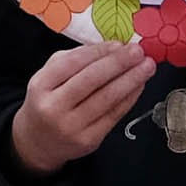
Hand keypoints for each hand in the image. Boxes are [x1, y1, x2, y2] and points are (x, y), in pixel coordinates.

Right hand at [8, 35, 151, 170]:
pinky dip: (129, 98)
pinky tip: (139, 85)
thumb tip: (112, 48)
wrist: (38, 142)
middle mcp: (54, 107)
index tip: (119, 43)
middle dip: (119, 63)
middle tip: (138, 51)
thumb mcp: (49, 76)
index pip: (73, 63)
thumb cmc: (48, 101)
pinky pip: (114, 115)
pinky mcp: (88, 141)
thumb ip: (75, 59)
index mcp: (40, 85)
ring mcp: (71, 127)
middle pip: (92, 80)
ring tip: (147, 66)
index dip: (99, 52)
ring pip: (107, 99)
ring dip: (131, 80)